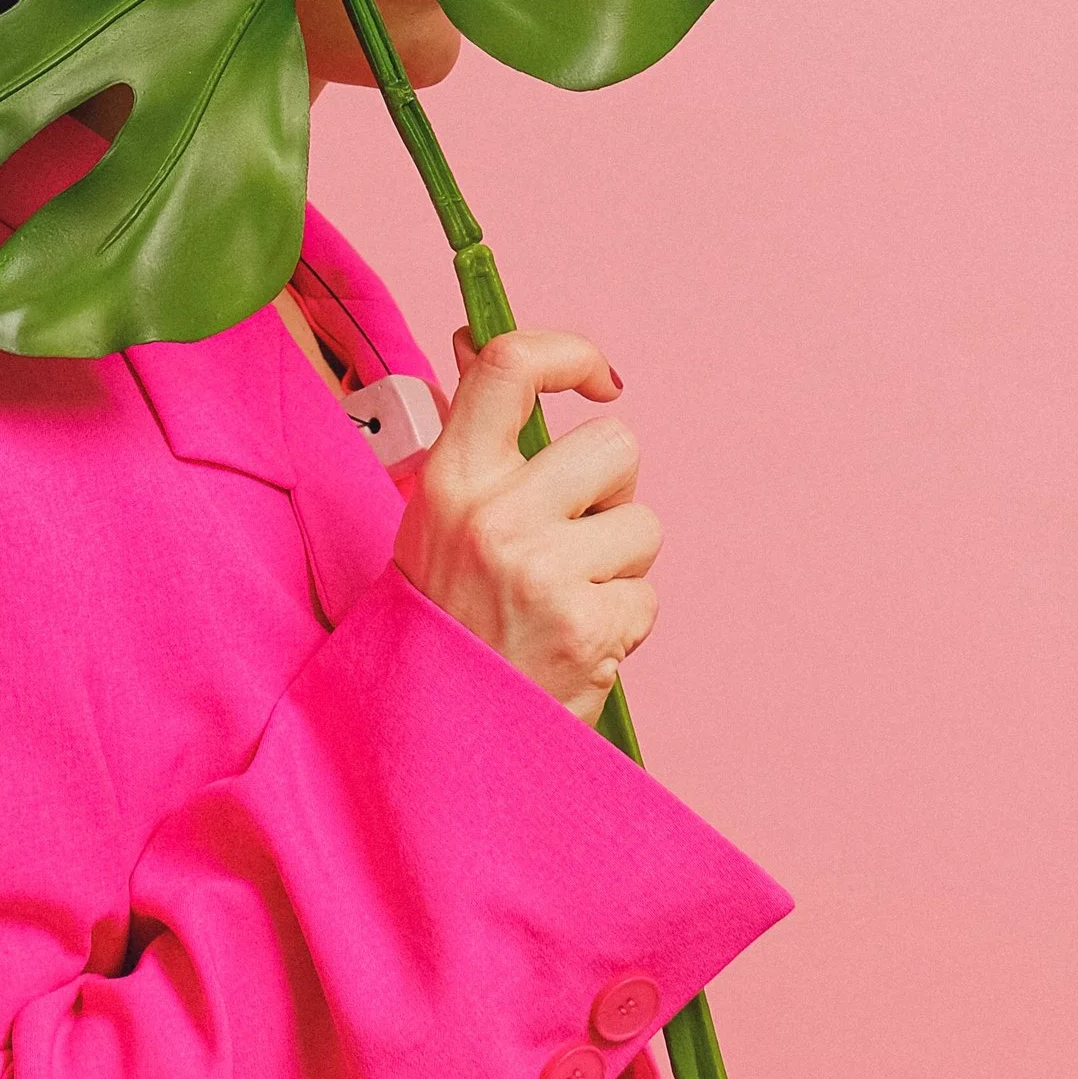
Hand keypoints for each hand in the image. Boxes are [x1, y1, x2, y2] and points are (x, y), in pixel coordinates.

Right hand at [392, 327, 659, 725]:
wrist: (431, 737)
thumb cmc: (438, 614)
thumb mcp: (432, 513)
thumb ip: (467, 430)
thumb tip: (473, 340)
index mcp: (450, 479)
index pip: (511, 365)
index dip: (570, 351)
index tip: (597, 377)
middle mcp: (497, 517)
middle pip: (616, 444)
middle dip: (612, 486)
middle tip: (575, 528)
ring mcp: (545, 575)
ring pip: (643, 523)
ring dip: (618, 562)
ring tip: (564, 597)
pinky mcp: (590, 631)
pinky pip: (647, 596)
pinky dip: (621, 621)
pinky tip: (573, 642)